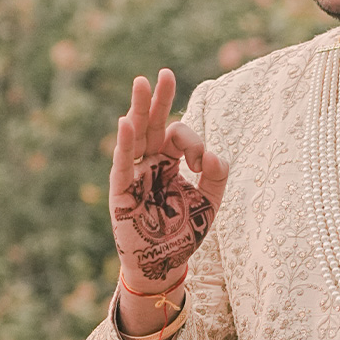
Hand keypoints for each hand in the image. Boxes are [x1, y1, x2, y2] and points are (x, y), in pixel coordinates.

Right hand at [110, 70, 228, 339]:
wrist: (165, 265)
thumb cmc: (185, 232)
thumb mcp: (210, 201)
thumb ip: (217, 174)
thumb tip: (215, 153)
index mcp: (169, 161)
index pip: (179, 136)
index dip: (194, 142)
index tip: (203, 162)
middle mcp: (150, 162)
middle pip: (153, 124)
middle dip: (160, 99)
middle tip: (165, 73)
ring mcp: (134, 174)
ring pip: (136, 135)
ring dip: (139, 109)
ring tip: (142, 82)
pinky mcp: (122, 191)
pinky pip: (122, 163)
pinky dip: (124, 142)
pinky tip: (126, 121)